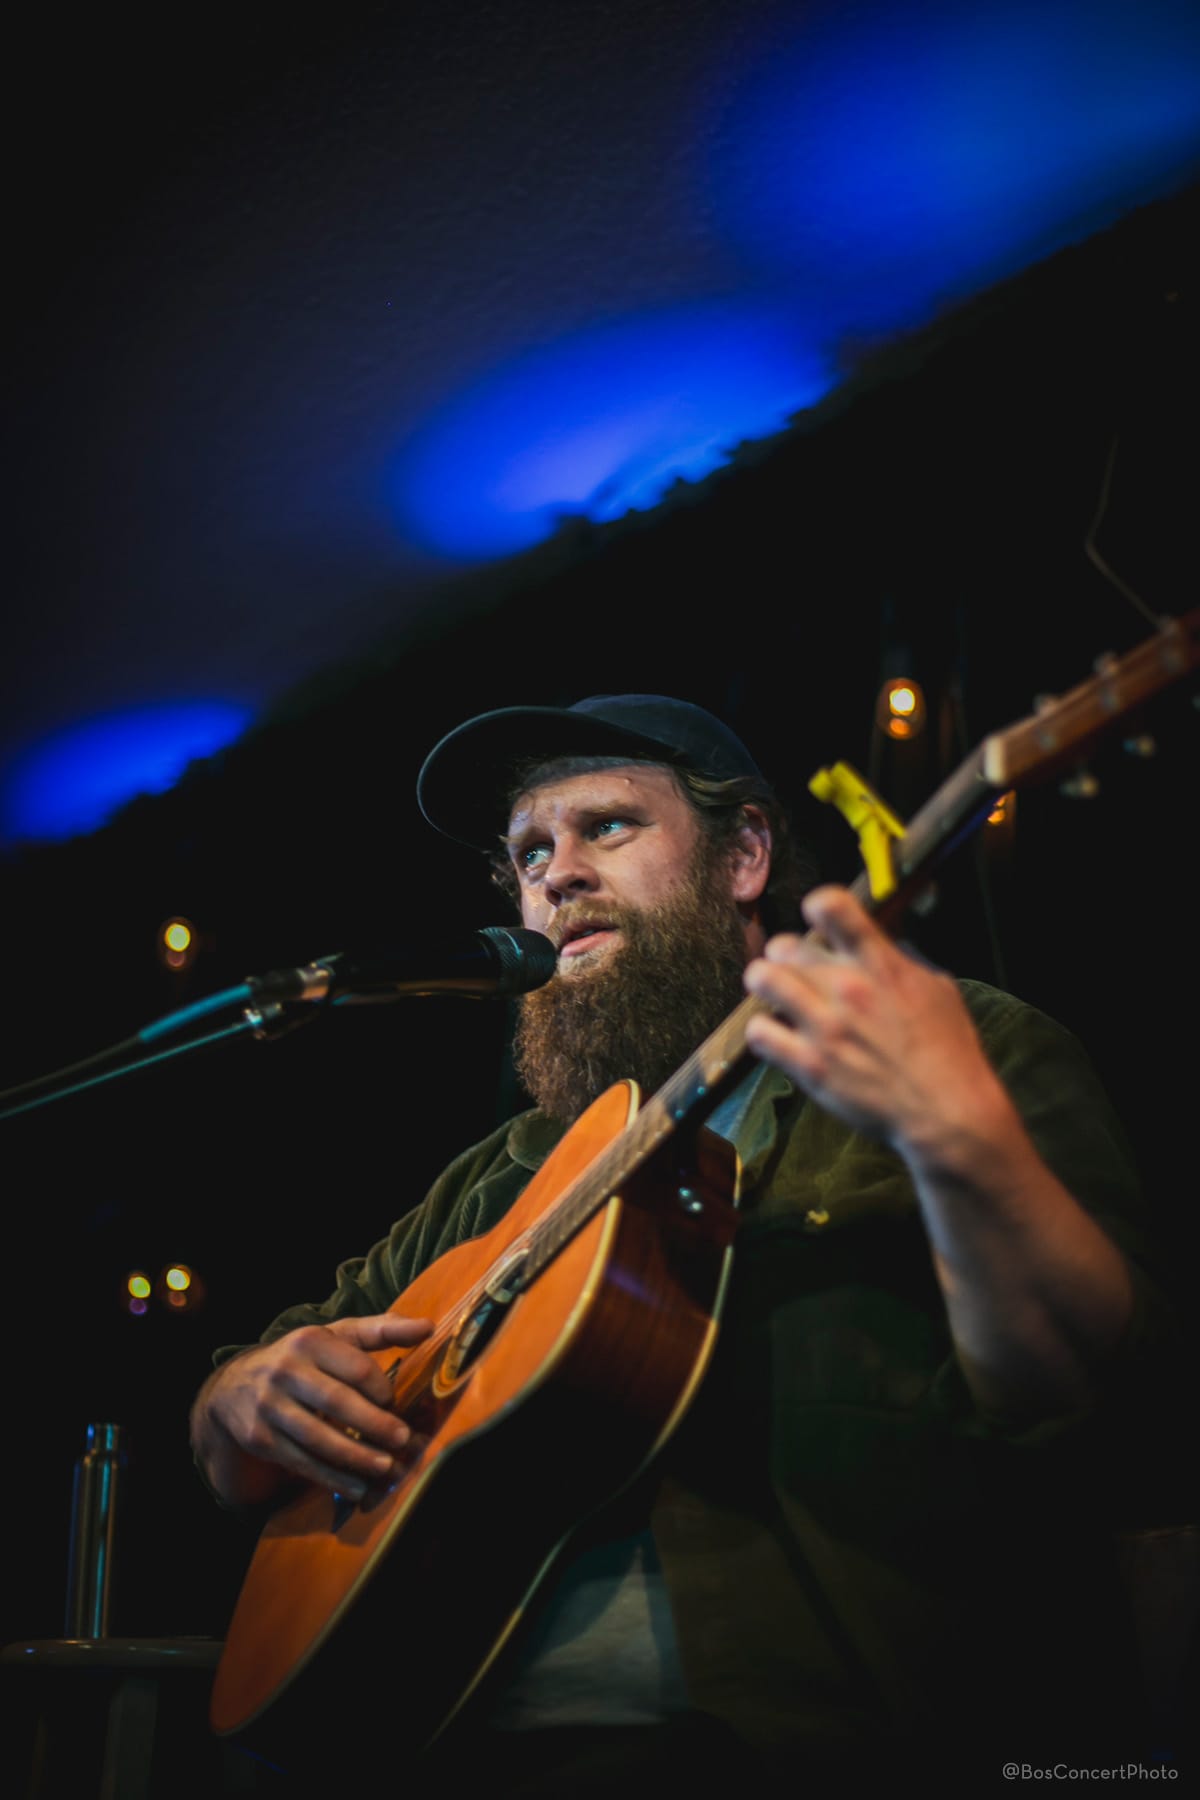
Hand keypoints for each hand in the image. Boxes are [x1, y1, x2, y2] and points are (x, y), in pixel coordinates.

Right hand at [193, 1311, 432, 1503]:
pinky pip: (301, 1462)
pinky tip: (357, 1486)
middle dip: (374, 1425)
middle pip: (338, 1402)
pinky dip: (331, 1477)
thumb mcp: (337, 1337)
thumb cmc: (304, 1359)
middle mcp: (286, 1371)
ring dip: (355, 1457)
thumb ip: (382, 1330)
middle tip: (403, 1440)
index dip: (382, 1389)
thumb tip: (429, 1327)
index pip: (356, 1368)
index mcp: (310, 1342)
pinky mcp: (260, 1438)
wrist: (234, 1387)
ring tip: (386, 1468)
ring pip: (318, 1438)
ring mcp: (269, 1406)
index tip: (396, 1403)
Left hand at [744, 885, 1006, 1160]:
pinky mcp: (809, 1065)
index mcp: (881, 964)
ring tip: (776, 996)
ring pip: (761, 979)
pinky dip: (763, 1031)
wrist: (946, 1112)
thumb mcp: (937, 987)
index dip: (817, 906)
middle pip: (784, 945)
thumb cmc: (948, 1050)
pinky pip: (759, 1033)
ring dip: (766, 983)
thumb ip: (902, 959)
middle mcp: (848, 988)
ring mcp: (825, 1027)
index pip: (832, 906)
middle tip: (796, 972)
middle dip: (786, 955)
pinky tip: (777, 1036)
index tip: (819, 921)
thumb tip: (879, 939)